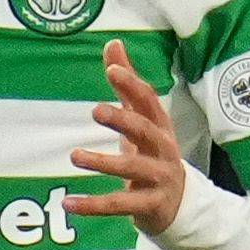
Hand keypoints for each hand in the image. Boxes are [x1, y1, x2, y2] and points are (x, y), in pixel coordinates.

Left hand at [67, 38, 186, 235]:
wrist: (180, 205)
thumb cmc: (153, 155)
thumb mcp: (142, 121)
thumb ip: (126, 86)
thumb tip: (113, 44)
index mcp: (160, 126)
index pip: (149, 101)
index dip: (132, 85)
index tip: (112, 70)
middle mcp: (163, 149)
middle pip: (145, 131)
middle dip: (122, 120)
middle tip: (96, 111)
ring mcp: (158, 178)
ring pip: (131, 169)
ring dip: (102, 163)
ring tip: (74, 156)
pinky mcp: (149, 205)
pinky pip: (119, 204)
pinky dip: (93, 205)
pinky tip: (69, 203)